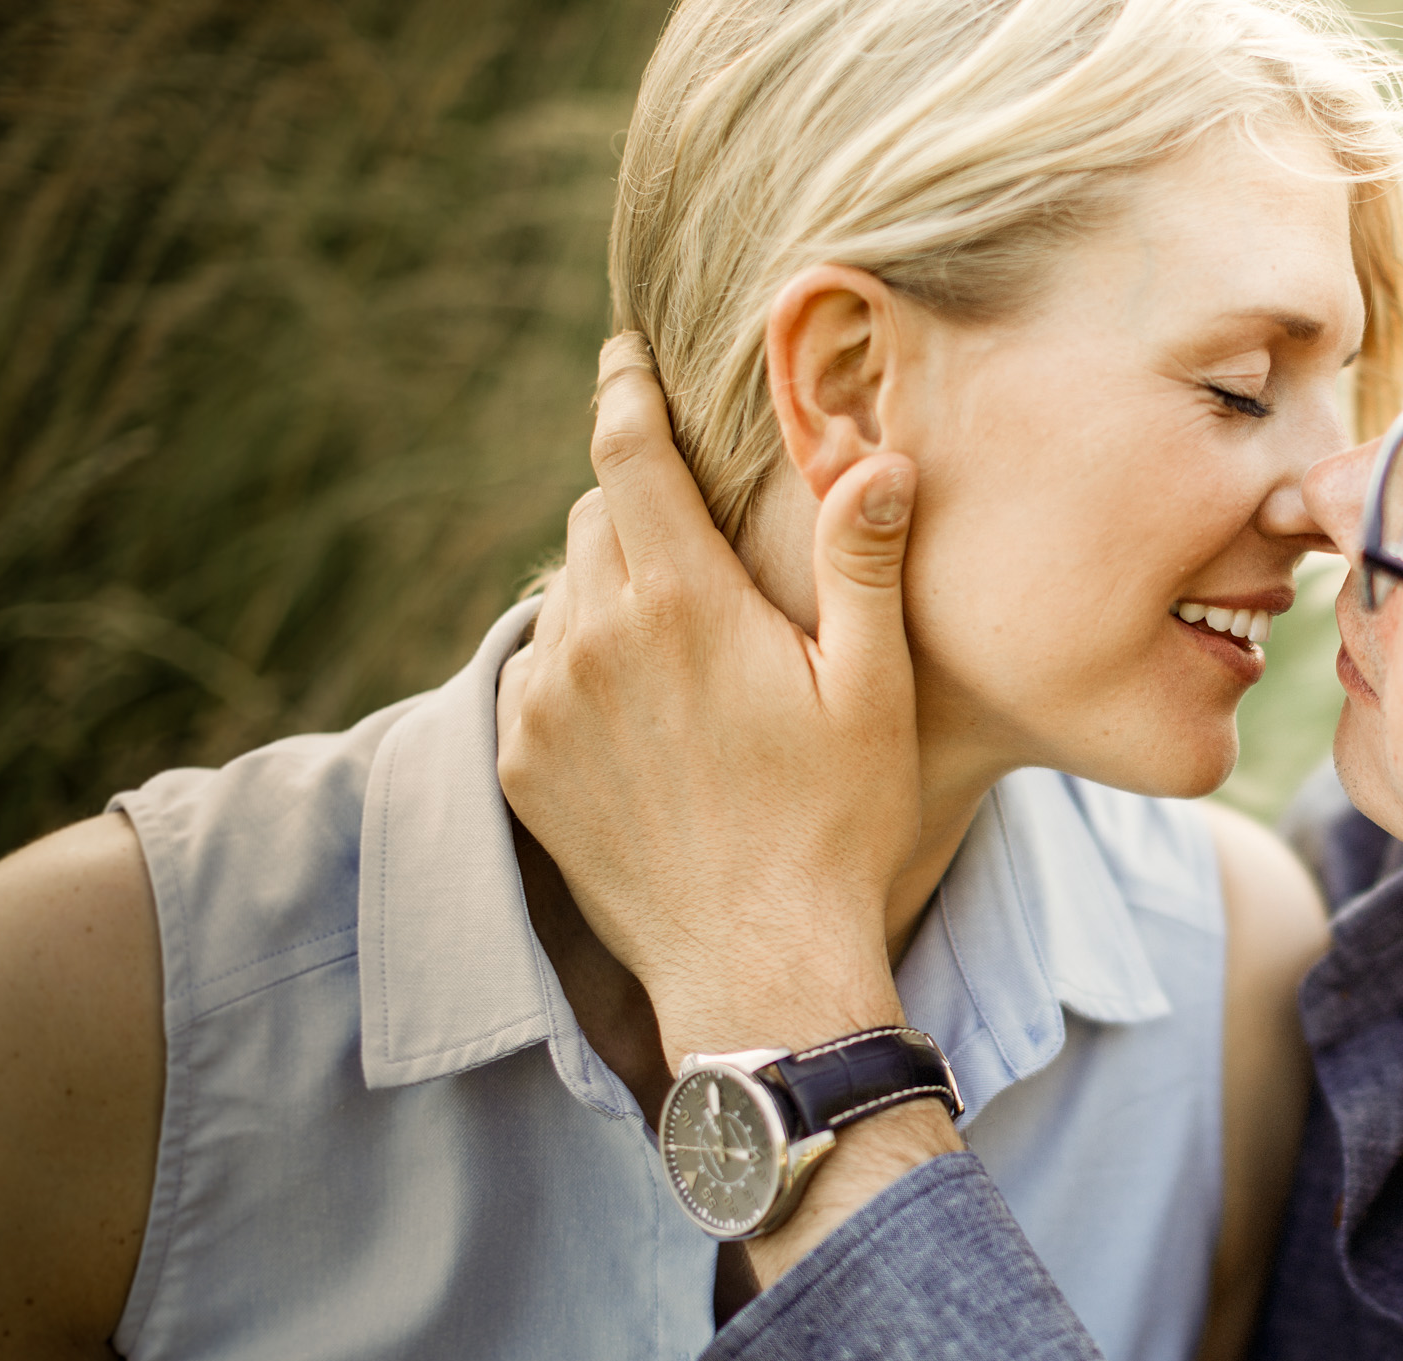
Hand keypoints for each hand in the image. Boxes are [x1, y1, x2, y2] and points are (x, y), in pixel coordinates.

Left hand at [498, 334, 920, 1058]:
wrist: (757, 963)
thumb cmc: (836, 825)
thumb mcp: (874, 692)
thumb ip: (864, 566)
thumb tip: (880, 460)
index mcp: (683, 601)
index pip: (627, 451)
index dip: (624, 389)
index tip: (623, 355)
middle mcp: (596, 637)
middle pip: (592, 517)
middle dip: (636, 505)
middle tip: (694, 541)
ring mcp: (546, 702)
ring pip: (563, 593)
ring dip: (610, 590)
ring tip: (678, 643)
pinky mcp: (521, 761)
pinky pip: (536, 672)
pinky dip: (577, 665)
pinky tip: (640, 711)